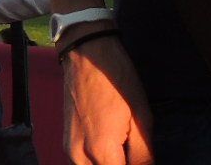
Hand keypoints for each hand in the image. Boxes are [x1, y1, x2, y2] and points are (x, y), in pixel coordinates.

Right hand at [62, 35, 154, 164]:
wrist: (87, 56)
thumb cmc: (118, 81)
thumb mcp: (141, 117)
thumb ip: (143, 153)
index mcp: (101, 151)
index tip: (143, 157)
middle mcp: (79, 157)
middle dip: (123, 164)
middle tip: (136, 150)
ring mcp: (70, 150)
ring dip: (111, 162)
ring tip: (126, 145)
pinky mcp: (67, 142)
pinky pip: (85, 162)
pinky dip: (100, 159)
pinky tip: (114, 143)